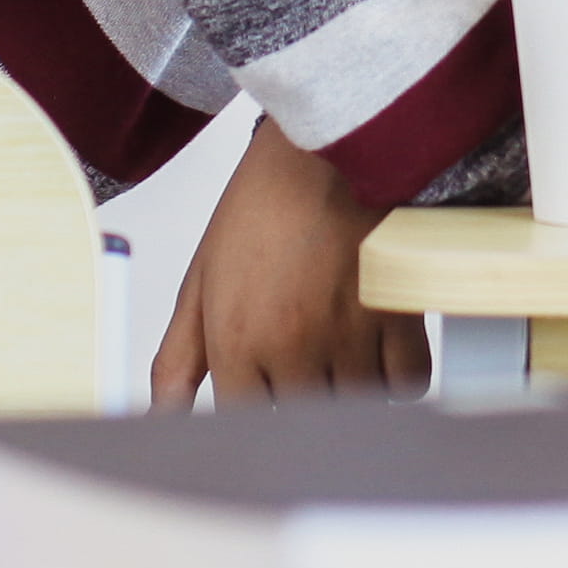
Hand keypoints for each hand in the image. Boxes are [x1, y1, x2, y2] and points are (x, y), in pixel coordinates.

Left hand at [149, 119, 427, 407]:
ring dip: (347, 388)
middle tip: (303, 358)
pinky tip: (377, 343)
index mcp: (238, 343)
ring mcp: (350, 338)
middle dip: (300, 398)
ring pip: (355, 407)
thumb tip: (160, 419)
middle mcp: (293, 349)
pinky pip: (407, 385)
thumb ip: (178, 361)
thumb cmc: (265, 204)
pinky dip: (396, 376)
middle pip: (301, 421)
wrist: (328, 145)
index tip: (264, 388)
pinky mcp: (401, 318)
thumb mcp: (201, 281)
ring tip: (339, 341)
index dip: (254, 407)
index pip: (242, 422)